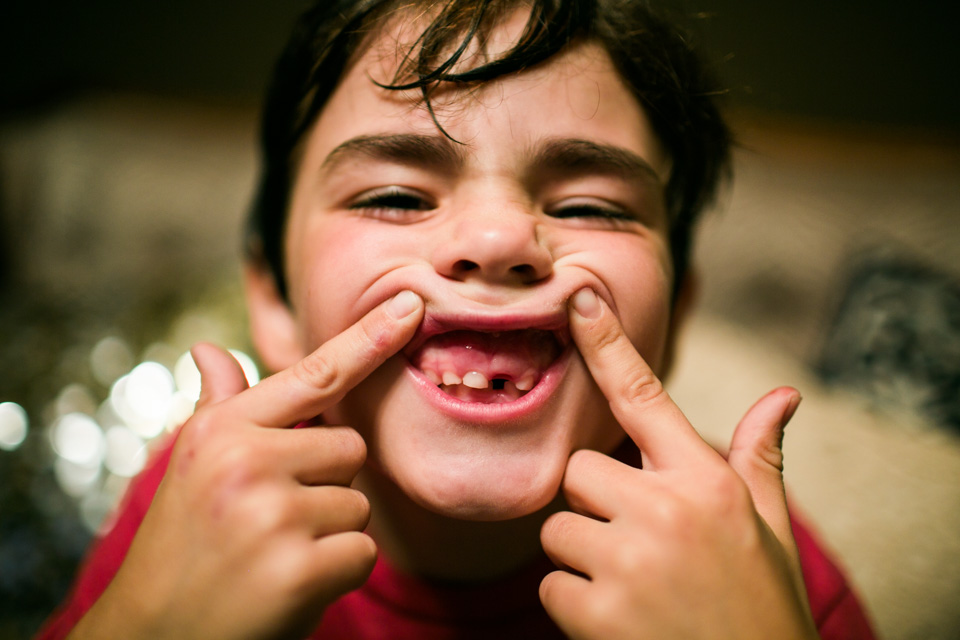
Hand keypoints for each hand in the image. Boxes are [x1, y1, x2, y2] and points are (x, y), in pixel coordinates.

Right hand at [70, 291, 423, 639]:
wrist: (156, 634)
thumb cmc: (185, 542)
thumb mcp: (193, 465)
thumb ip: (221, 407)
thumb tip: (211, 349)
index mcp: (223, 430)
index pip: (315, 375)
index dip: (370, 338)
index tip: (413, 304)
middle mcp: (246, 461)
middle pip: (350, 450)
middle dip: (325, 485)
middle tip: (272, 521)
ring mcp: (272, 513)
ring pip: (358, 504)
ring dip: (329, 534)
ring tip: (273, 554)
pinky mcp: (298, 567)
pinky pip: (362, 552)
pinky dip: (337, 574)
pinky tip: (289, 586)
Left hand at [539, 288, 817, 639]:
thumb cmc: (761, 608)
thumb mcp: (770, 531)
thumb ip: (759, 461)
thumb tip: (783, 396)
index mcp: (707, 484)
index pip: (646, 398)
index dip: (608, 344)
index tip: (579, 299)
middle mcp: (665, 512)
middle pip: (580, 473)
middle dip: (595, 505)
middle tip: (636, 545)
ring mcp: (628, 562)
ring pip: (557, 530)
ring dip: (583, 558)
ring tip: (634, 588)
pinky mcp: (595, 612)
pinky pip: (551, 586)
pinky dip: (574, 606)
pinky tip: (619, 621)